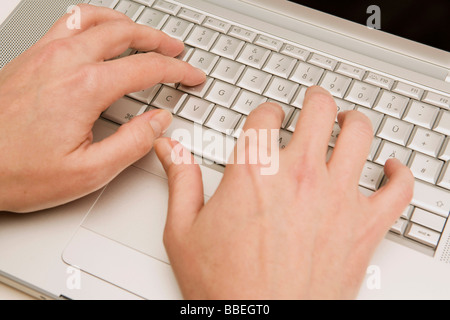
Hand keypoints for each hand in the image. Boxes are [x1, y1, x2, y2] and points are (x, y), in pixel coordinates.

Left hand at [0, 4, 204, 212]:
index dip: (177, 71)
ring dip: (127, 23)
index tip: (191, 76)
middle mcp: (64, 61)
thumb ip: (133, 143)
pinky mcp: (29, 57)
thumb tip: (159, 121)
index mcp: (85, 88)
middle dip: (158, 40)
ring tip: (144, 35)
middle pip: (124, 33)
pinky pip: (68, 22)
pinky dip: (94, 21)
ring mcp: (44, 54)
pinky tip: (99, 34)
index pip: (146, 68)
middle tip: (177, 51)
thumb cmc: (18, 172)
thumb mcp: (89, 172)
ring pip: (95, 19)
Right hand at [155, 86, 413, 299]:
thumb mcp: (184, 231)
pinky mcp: (364, 227)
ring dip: (354, 122)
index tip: (268, 116)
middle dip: (315, 100)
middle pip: (319, 111)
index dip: (266, 111)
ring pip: (360, 135)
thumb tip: (169, 148)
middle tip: (313, 100)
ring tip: (348, 122)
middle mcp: (299, 176)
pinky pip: (398, 189)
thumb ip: (180, 180)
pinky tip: (391, 168)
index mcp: (254, 171)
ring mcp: (337, 199)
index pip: (265, 116)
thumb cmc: (226, 287)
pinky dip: (399, 174)